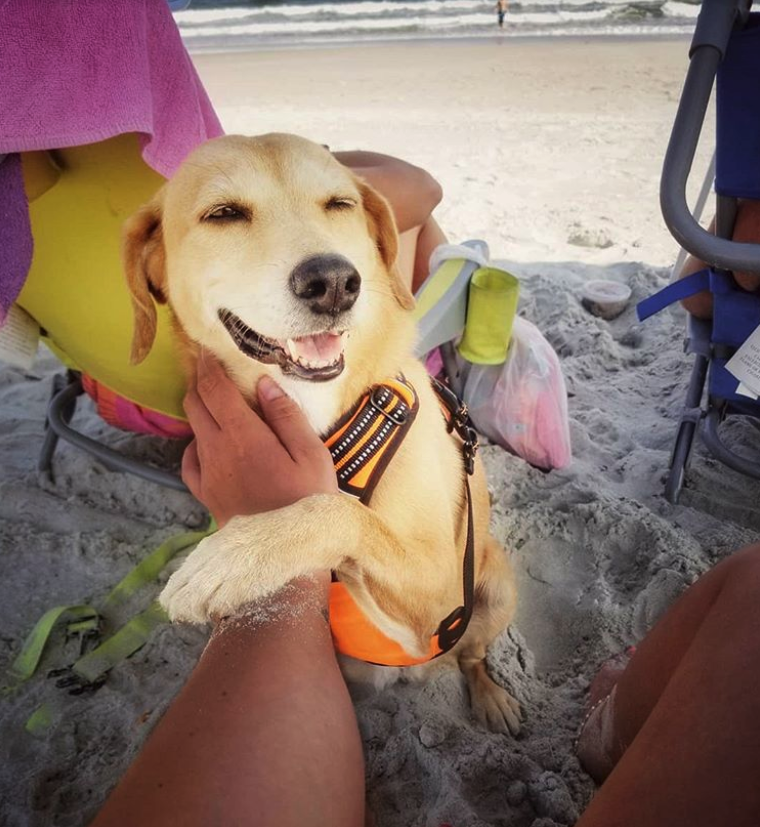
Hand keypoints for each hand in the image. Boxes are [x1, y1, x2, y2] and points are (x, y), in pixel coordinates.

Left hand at [181, 354, 337, 526]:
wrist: (287, 555)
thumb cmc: (308, 501)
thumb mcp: (311, 455)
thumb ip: (286, 416)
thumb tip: (264, 384)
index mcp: (244, 436)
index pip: (214, 389)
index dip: (207, 365)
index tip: (207, 349)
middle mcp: (217, 451)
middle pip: (195, 404)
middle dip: (201, 382)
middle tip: (213, 370)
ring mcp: (208, 475)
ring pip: (192, 430)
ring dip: (199, 411)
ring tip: (217, 405)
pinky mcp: (206, 496)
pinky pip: (190, 462)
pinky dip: (196, 445)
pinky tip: (211, 446)